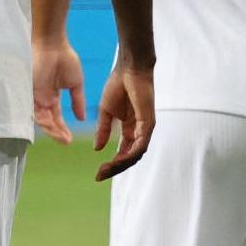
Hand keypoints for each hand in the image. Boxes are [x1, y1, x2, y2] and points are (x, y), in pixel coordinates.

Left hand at [32, 39, 84, 142]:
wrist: (52, 44)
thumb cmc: (64, 59)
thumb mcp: (75, 83)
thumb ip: (78, 101)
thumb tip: (82, 118)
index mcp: (51, 96)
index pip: (56, 117)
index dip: (62, 128)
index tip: (70, 139)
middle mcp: (41, 99)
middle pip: (47, 121)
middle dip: (57, 132)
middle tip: (66, 141)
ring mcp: (33, 96)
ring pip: (40, 119)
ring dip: (51, 129)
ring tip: (62, 137)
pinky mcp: (28, 92)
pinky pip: (32, 110)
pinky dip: (42, 119)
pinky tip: (52, 126)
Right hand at [92, 57, 154, 180]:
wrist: (128, 69)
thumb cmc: (118, 86)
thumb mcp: (106, 112)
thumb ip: (103, 130)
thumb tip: (97, 148)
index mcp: (129, 129)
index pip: (123, 152)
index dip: (112, 164)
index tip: (98, 173)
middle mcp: (139, 131)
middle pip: (129, 157)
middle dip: (114, 168)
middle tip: (100, 175)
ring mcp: (145, 128)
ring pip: (135, 154)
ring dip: (120, 164)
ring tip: (106, 169)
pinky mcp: (148, 123)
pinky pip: (141, 144)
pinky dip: (130, 154)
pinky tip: (118, 159)